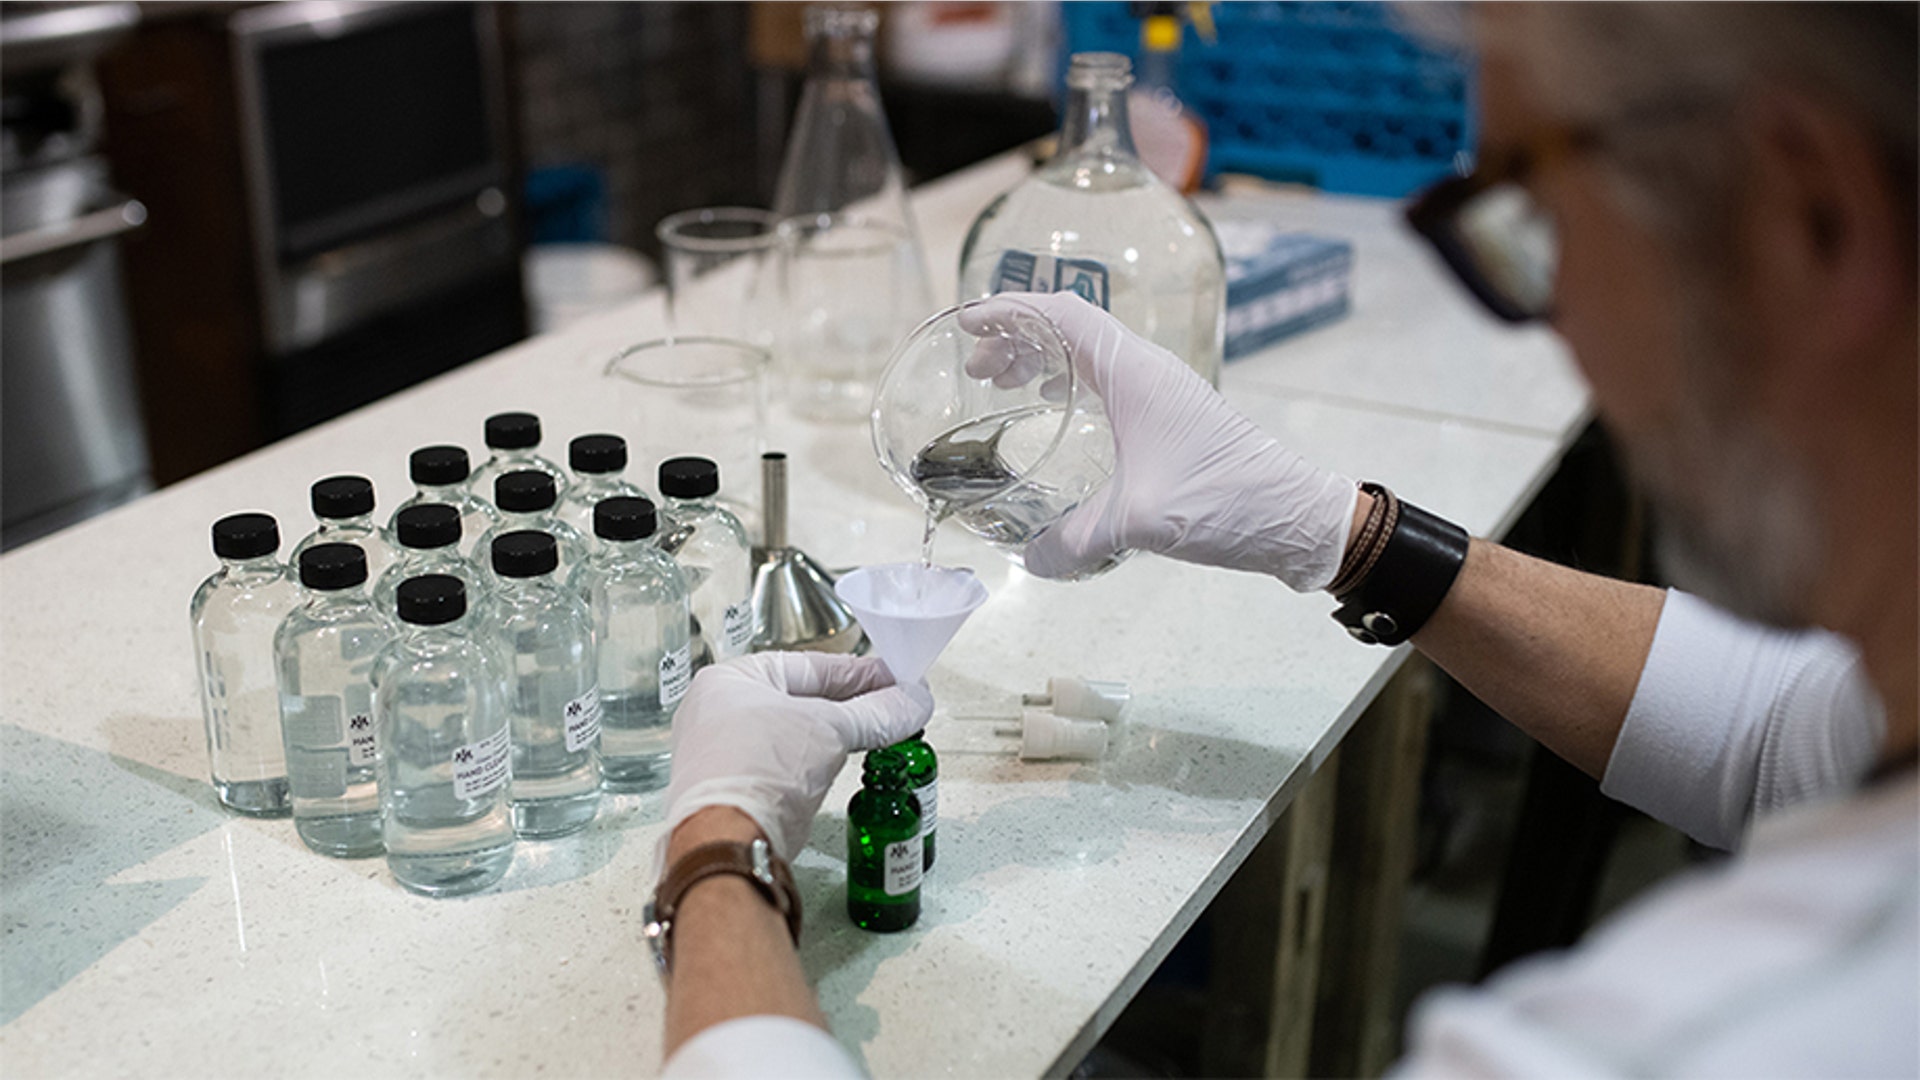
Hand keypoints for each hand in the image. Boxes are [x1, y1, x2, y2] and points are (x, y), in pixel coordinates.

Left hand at [662, 652, 933, 862]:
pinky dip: (816, 765)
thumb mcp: (829, 729)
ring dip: (835, 738)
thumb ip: (876, 714)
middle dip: (851, 706)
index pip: (808, 667)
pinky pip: (788, 768)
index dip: (858, 673)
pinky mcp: (739, 794)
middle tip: (893, 705)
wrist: (728, 843)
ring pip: (796, 738)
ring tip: (876, 734)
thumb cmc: (751, 775)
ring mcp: (726, 757)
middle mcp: (719, 716)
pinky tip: (841, 767)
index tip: (892, 679)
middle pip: (802, 702)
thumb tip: (910, 702)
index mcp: (729, 682)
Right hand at [959, 292, 1357, 589]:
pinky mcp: (1172, 414)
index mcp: (1135, 372)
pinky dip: (1073, 382)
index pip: (1061, 314)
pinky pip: (1109, 379)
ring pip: (1091, 352)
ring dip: (1044, 358)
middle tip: (976, 367)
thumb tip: (1030, 560)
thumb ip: (1074, 541)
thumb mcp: (1137, 522)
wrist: (1293, 516)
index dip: (1009, 310)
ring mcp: (1163, 390)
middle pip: (1070, 327)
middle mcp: (1148, 370)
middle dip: (1017, 337)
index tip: (967, 323)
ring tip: (1004, 383)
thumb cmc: (1223, 501)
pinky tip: (1057, 408)